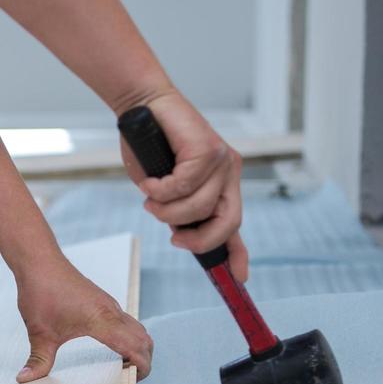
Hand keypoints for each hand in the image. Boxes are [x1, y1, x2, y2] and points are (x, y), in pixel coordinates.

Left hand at [15, 256, 152, 382]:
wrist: (40, 261)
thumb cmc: (42, 291)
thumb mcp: (39, 332)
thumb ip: (38, 360)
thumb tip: (26, 379)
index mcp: (101, 320)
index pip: (135, 347)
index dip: (142, 367)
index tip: (134, 381)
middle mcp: (111, 311)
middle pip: (144, 339)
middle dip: (144, 361)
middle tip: (129, 379)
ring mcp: (110, 305)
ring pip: (138, 329)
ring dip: (138, 348)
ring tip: (123, 366)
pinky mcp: (104, 301)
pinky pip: (127, 322)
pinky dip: (129, 337)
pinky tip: (112, 347)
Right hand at [120, 91, 248, 281]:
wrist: (144, 106)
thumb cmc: (151, 146)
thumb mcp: (167, 189)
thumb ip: (179, 210)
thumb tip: (184, 234)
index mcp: (222, 185)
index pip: (235, 224)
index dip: (238, 254)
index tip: (239, 277)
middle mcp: (228, 173)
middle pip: (227, 222)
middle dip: (199, 239)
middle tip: (175, 238)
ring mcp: (222, 161)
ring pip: (198, 207)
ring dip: (166, 211)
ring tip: (150, 198)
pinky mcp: (209, 149)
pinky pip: (183, 186)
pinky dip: (160, 189)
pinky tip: (150, 180)